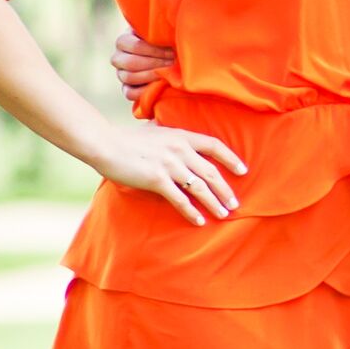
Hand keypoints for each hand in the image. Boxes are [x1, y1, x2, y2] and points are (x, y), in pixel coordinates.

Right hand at [94, 122, 247, 226]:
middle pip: (211, 172)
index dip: (231, 159)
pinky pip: (180, 199)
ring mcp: (169, 165)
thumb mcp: (154, 130)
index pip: (215, 146)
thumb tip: (166, 127)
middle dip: (225, 189)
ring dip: (214, 203)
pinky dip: (191, 211)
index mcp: (182, 136)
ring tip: (224, 214)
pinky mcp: (157, 179)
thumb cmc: (127, 138)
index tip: (243, 170)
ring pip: (200, 187)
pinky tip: (199, 221)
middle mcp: (180, 150)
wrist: (105, 144)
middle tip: (235, 203)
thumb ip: (167, 133)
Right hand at [109, 23, 172, 108]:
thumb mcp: (159, 32)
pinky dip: (144, 92)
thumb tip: (168, 38)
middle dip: (154, 64)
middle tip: (172, 64)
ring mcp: (121, 73)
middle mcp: (118, 57)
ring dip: (151, 77)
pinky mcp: (126, 88)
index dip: (154, 51)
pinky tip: (159, 87)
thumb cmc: (163, 40)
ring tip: (168, 74)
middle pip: (130, 63)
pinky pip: (129, 93)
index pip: (134, 46)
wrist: (164, 53)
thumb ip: (159, 34)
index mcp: (124, 40)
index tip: (172, 53)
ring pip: (129, 77)